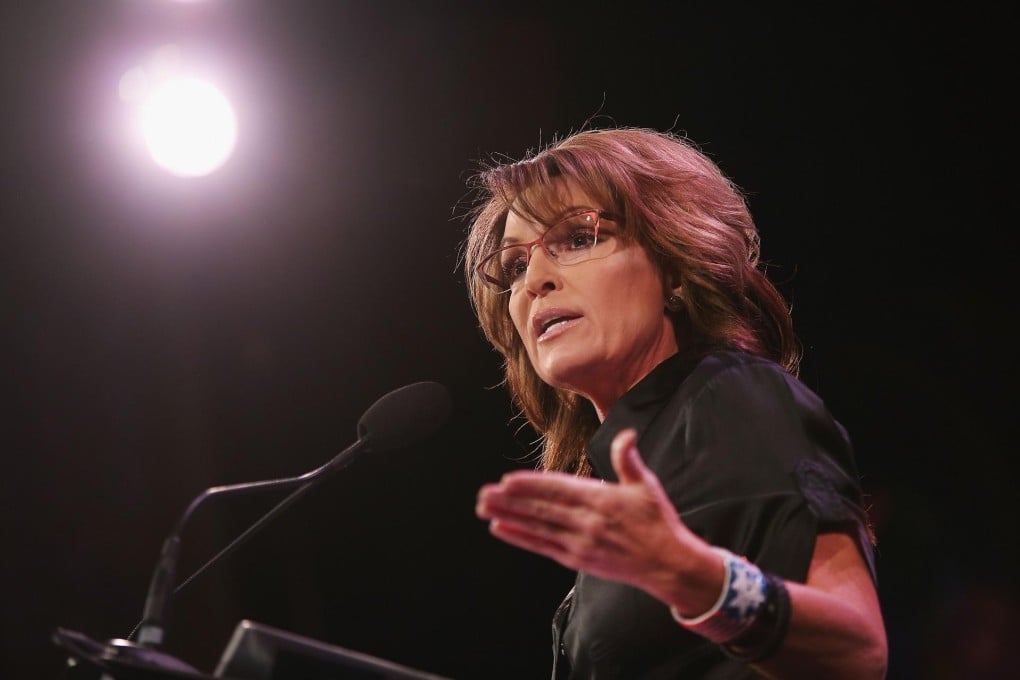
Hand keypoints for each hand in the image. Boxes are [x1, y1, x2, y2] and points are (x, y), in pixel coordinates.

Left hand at [476, 428, 720, 609]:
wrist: (668, 564)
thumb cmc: (657, 522)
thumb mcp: (645, 485)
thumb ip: (628, 459)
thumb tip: (626, 434)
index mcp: (602, 499)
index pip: (558, 489)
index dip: (531, 485)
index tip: (508, 480)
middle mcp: (587, 522)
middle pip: (541, 509)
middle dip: (510, 501)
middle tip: (484, 493)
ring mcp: (580, 542)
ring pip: (537, 527)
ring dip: (509, 517)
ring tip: (484, 508)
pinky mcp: (578, 559)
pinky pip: (543, 546)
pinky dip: (520, 537)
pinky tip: (501, 529)